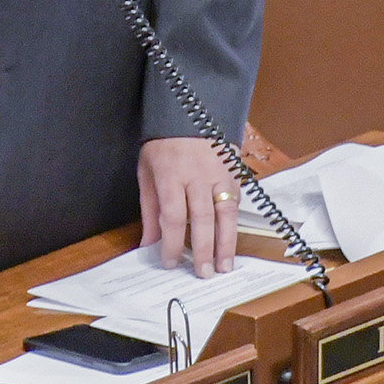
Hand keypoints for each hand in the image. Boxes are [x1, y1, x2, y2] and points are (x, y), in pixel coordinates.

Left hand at [139, 137, 238, 275]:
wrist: (191, 110)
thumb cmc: (164, 143)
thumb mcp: (147, 171)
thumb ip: (149, 208)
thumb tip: (148, 242)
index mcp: (170, 175)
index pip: (172, 217)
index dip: (171, 244)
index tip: (169, 262)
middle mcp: (197, 176)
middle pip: (202, 219)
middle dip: (203, 250)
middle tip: (203, 273)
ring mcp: (219, 173)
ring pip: (226, 214)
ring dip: (226, 243)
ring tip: (224, 266)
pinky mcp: (234, 172)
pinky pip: (236, 202)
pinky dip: (234, 224)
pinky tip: (230, 241)